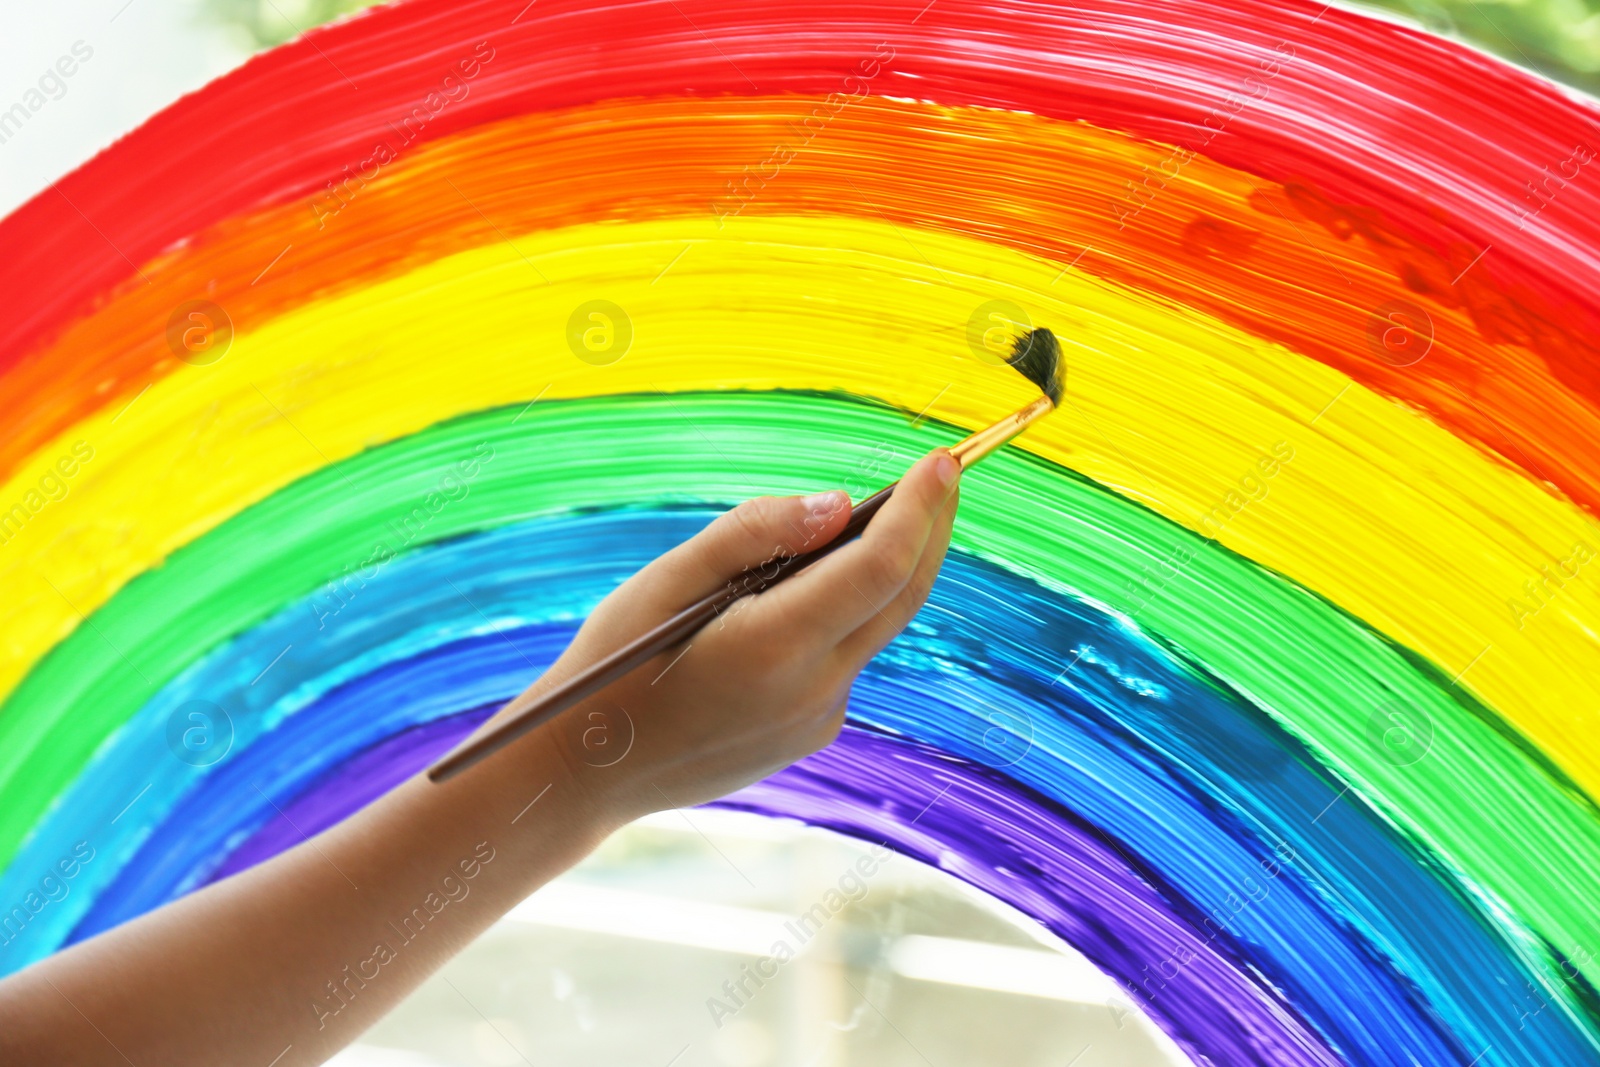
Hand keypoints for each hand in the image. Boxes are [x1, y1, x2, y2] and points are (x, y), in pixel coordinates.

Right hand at [531, 447, 961, 821]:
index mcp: (773, 645)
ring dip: (887, 570)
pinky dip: (847, 613)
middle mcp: (811, 690)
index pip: (881, 566)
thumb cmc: (616, 665)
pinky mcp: (811, 734)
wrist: (587, 774)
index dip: (919, 508)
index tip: (940, 461)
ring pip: (875, 628)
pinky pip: (846, 659)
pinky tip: (813, 588)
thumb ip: (754, 534)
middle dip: (930, 529)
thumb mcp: (665, 579)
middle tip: (942, 472)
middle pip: (902, 597)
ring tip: (881, 515)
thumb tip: (839, 505)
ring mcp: (816, 720)